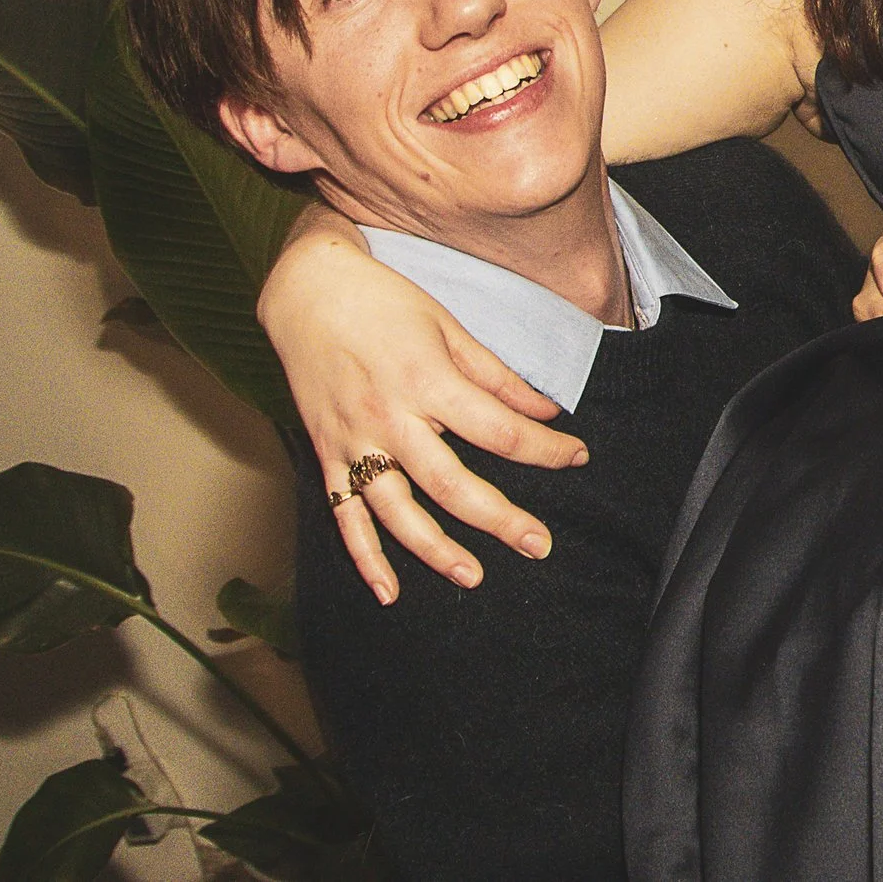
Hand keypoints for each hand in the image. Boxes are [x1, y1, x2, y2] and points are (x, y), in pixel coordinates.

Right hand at [261, 208, 588, 601]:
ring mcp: (353, 440)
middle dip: (499, 519)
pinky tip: (389, 591)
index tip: (576, 457)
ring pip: (396, 510)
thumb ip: (496, 376)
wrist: (306, 292)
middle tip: (537, 545)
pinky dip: (364, 556)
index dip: (544, 449)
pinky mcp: (326, 453)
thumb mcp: (449, 327)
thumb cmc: (385, 303)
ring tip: (472, 576)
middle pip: (451, 483)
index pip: (498, 430)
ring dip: (434, 550)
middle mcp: (389, 417)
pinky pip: (344, 515)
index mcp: (427, 381)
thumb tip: (546, 412)